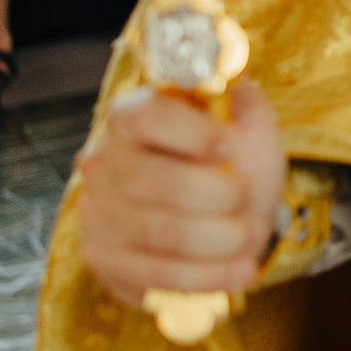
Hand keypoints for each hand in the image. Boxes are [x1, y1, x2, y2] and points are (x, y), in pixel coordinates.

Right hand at [74, 79, 285, 306]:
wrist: (225, 214)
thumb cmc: (235, 162)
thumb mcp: (247, 123)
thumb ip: (240, 99)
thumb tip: (228, 73)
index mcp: (133, 116)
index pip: (148, 116)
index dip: (192, 133)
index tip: (230, 147)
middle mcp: (104, 162)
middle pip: (156, 182)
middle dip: (219, 196)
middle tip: (248, 198)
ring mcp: (98, 213)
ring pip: (160, 231)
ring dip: (221, 239)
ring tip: (252, 235)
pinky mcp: (105, 260)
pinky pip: (157, 275)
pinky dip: (207, 276)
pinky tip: (240, 270)